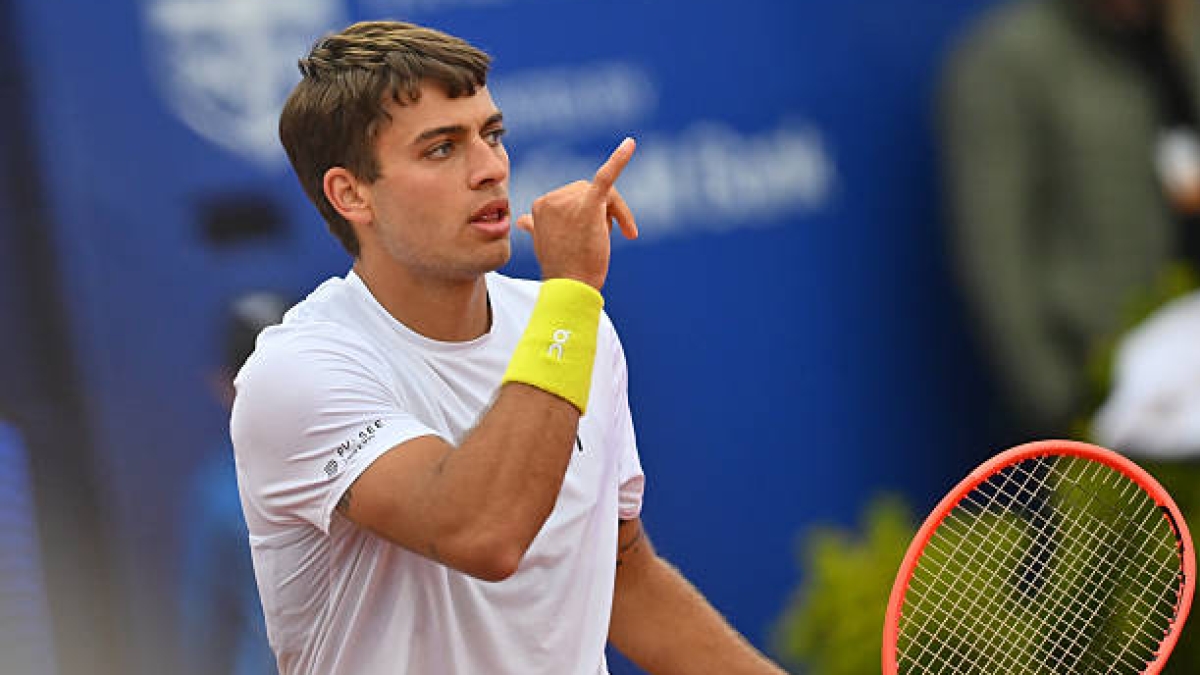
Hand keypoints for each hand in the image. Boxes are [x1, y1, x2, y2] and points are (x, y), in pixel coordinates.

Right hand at [516, 137, 638, 289]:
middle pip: (591, 192)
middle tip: (623, 234)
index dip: (592, 215)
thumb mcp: (545, 242)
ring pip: (604, 194)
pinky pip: (605, 177)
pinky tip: (630, 144)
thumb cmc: (562, 268)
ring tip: (620, 235)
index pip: (576, 197)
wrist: (570, 287)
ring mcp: (569, 200)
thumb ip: (535, 227)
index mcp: (541, 204)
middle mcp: (553, 198)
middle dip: (608, 212)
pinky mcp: (589, 204)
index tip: (599, 236)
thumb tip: (522, 221)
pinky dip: (619, 159)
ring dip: (616, 212)